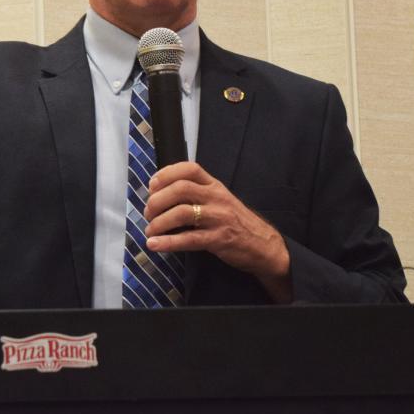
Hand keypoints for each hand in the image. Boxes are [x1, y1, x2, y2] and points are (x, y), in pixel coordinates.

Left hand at [143, 161, 292, 302]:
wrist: (265, 245)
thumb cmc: (236, 222)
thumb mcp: (220, 200)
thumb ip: (198, 193)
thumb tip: (162, 194)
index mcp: (215, 185)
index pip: (189, 168)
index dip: (166, 173)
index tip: (152, 185)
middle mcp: (216, 198)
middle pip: (181, 189)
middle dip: (158, 200)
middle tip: (148, 213)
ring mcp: (219, 218)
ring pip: (182, 213)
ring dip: (159, 222)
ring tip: (150, 231)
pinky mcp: (219, 239)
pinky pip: (189, 239)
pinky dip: (168, 242)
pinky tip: (155, 245)